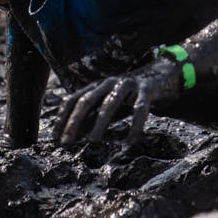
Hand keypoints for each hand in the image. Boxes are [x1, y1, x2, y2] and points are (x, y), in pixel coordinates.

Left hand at [55, 58, 182, 148]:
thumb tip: (71, 137)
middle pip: (87, 100)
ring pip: (110, 103)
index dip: (63, 118)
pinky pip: (139, 108)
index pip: (74, 99)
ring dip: (99, 123)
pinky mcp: (147, 88)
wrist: (162, 74)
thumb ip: (91, 118)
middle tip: (67, 142)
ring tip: (93, 142)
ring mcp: (128, 84)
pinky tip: (130, 141)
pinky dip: (134, 125)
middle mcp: (109, 82)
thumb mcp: (109, 106)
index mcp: (97, 86)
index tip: (56, 138)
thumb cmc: (130, 95)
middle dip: (74, 121)